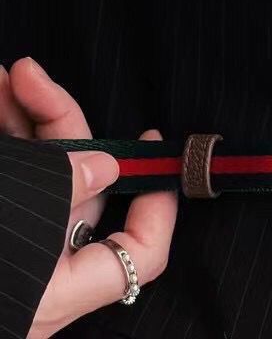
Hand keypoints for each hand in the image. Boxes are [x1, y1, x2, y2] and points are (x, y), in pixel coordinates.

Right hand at [0, 58, 177, 338]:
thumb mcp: (6, 221)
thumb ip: (49, 192)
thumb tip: (101, 166)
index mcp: (50, 294)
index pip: (138, 254)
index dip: (157, 201)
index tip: (149, 143)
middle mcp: (33, 280)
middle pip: (74, 192)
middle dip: (53, 123)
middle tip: (25, 75)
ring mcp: (7, 261)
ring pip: (32, 180)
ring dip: (15, 123)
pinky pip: (6, 189)